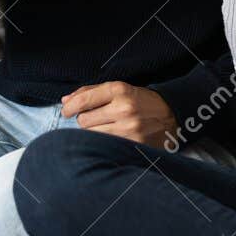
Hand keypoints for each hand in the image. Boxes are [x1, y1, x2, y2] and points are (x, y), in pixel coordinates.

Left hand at [59, 82, 176, 146]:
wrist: (171, 114)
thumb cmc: (138, 101)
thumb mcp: (118, 89)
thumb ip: (90, 92)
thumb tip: (65, 100)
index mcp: (119, 90)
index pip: (83, 100)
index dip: (69, 107)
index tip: (66, 111)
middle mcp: (124, 108)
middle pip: (84, 121)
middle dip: (85, 120)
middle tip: (96, 118)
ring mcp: (129, 128)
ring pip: (92, 135)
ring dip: (93, 132)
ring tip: (105, 127)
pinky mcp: (134, 143)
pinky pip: (106, 146)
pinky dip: (104, 142)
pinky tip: (111, 137)